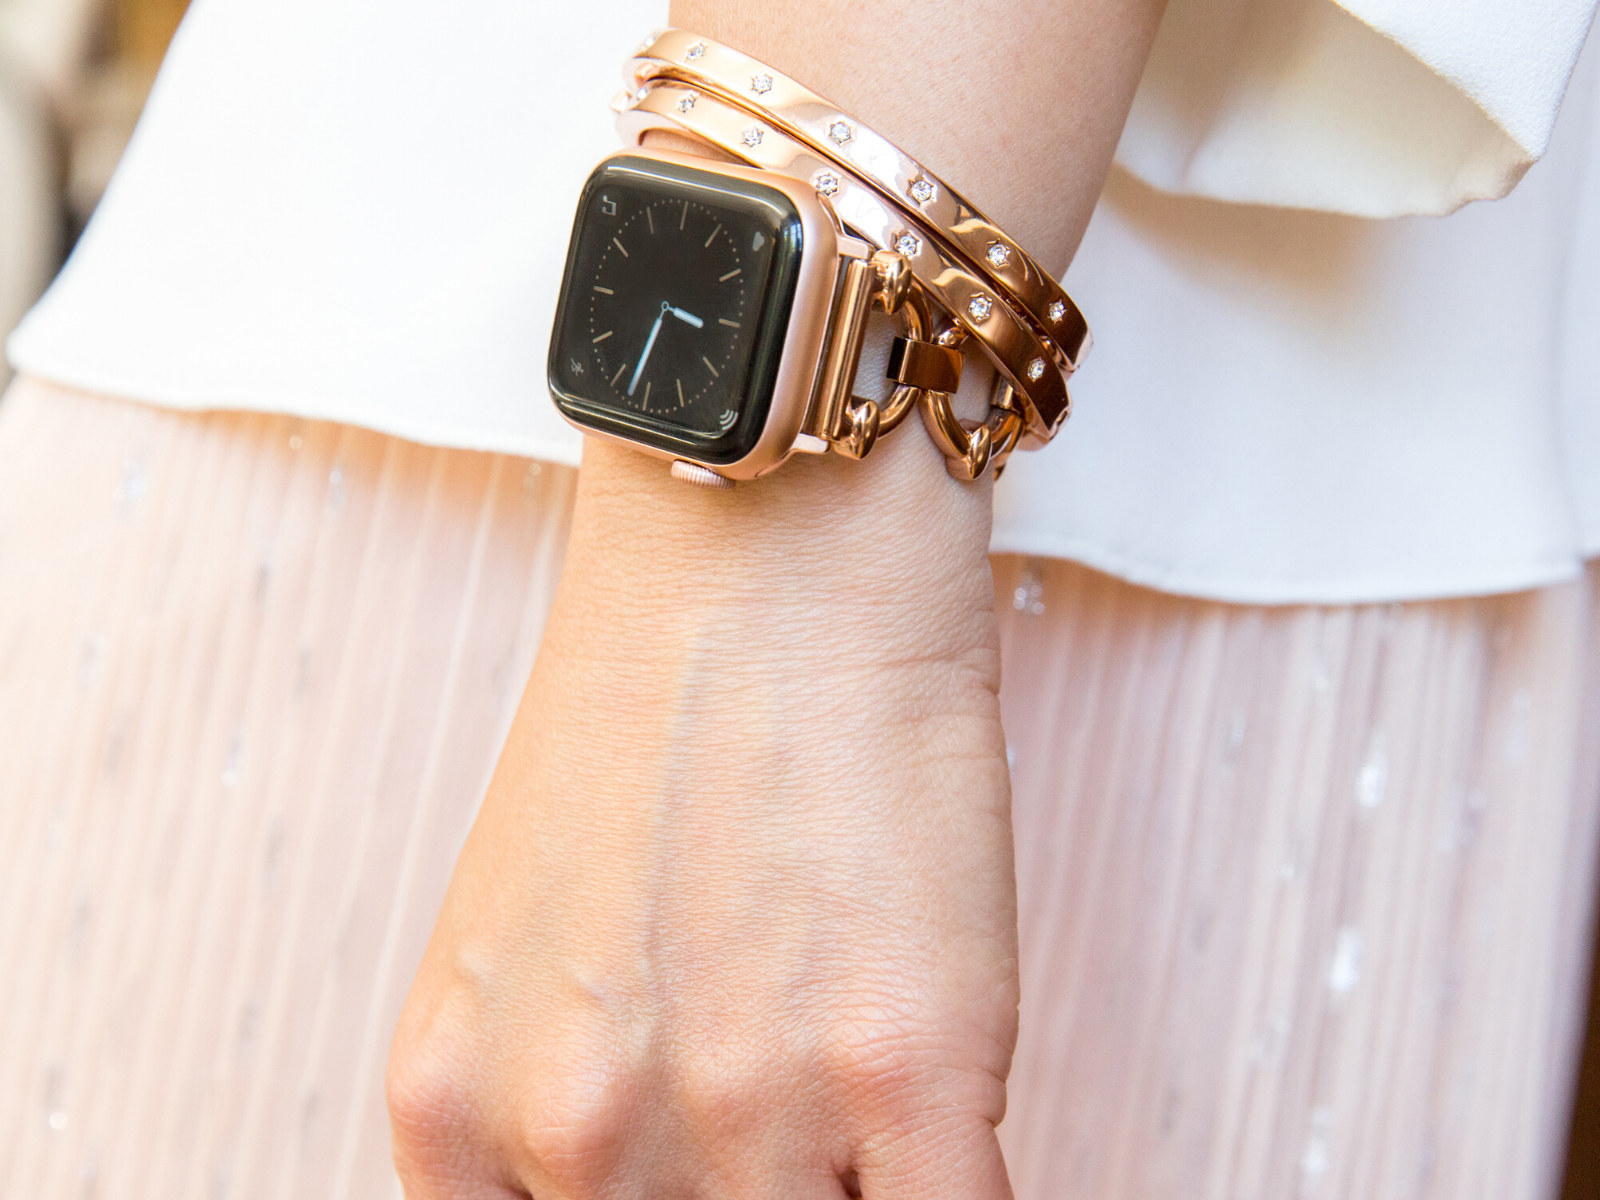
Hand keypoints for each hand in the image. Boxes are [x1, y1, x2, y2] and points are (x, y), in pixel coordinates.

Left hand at [386, 430, 1017, 1198]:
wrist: (764, 559)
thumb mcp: (519, 942)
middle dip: (745, 1194)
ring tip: (858, 1097)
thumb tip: (638, 1191)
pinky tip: (944, 1134)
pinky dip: (950, 1195)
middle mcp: (575, 1133)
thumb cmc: (652, 714)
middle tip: (788, 1123)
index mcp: (458, 1111)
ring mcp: (743, 1111)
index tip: (698, 1184)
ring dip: (843, 1183)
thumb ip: (553, 1102)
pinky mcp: (905, 1072)